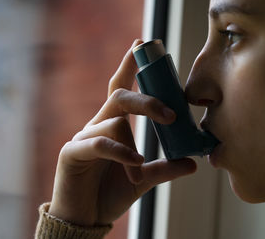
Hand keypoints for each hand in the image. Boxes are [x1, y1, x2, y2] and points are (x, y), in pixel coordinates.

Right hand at [48, 39, 196, 226]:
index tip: (142, 45)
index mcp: (113, 125)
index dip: (130, 66)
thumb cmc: (110, 193)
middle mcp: (98, 125)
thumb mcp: (142, 179)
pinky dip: (120, 151)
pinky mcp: (72, 153)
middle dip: (146, 99)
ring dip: (134, 146)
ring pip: (114, 121)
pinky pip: (98, 143)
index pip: (122, 88)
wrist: (85, 218)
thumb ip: (164, 169)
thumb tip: (192, 163)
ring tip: (140, 169)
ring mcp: (83, 137)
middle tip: (170, 114)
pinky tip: (133, 165)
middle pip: (120, 96)